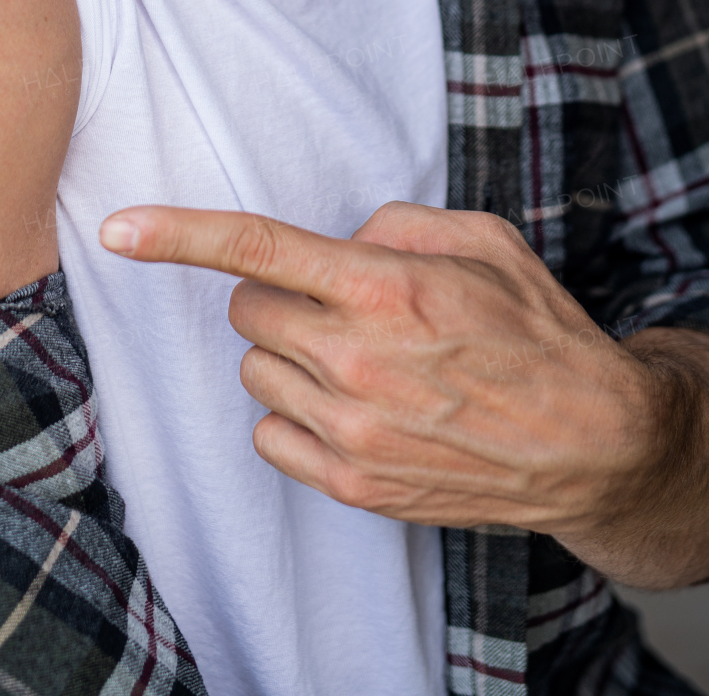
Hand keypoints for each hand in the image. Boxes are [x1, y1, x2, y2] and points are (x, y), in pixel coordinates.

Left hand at [99, 201, 708, 587]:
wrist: (590, 443)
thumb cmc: (538, 330)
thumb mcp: (482, 241)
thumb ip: (396, 224)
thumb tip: (339, 240)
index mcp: (384, 288)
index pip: (256, 249)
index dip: (177, 234)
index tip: (118, 227)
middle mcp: (357, 360)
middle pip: (247, 311)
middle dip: (277, 295)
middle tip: (339, 302)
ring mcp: (352, 429)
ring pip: (257, 371)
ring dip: (291, 354)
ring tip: (363, 358)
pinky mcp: (354, 483)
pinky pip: (271, 435)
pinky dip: (296, 412)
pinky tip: (353, 404)